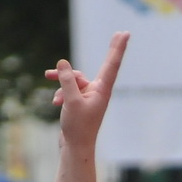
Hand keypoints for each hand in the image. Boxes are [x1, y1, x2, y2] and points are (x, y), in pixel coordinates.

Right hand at [47, 31, 128, 149]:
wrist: (75, 147)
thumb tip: (63, 63)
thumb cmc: (77, 127)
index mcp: (102, 90)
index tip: (125, 34)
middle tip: (122, 34)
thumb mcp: (70, 100)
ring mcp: (90, 95)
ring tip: (58, 99)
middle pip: (103, 65)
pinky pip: (69, 88)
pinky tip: (56, 104)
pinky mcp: (80, 100)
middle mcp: (99, 91)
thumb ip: (67, 80)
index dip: (117, 48)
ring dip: (63, 84)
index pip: (111, 64)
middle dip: (111, 50)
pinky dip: (61, 94)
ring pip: (75, 79)